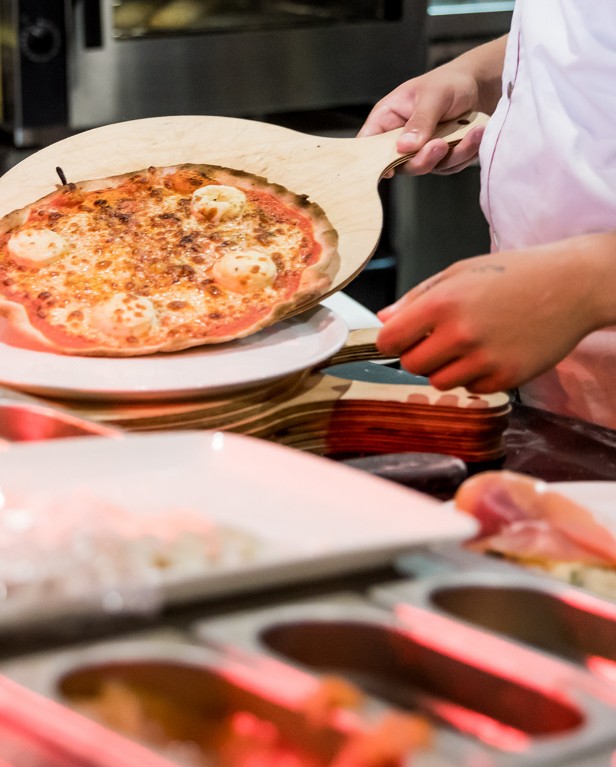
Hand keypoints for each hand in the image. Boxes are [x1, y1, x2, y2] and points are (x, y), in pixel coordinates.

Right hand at [358, 67, 484, 175]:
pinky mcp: (440, 159)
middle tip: (441, 145)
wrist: (479, 87)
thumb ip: (420, 120)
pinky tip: (477, 134)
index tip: (389, 169)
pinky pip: (450, 166)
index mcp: (388, 119)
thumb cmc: (450, 82)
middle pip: (400, 164)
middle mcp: (400, 139)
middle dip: (423, 159)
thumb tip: (404, 146)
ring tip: (473, 132)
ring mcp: (420, 151)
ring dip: (453, 154)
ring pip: (429, 168)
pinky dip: (465, 153)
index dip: (373, 160)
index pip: (369, 144)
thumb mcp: (434, 95)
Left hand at [376, 241, 607, 393]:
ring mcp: (484, 360)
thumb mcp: (459, 272)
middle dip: (419, 355)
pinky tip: (492, 352)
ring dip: (446, 368)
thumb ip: (416, 298)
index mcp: (443, 303)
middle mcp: (461, 334)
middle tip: (439, 339)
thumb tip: (383, 319)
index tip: (399, 338)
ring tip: (469, 344)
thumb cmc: (514, 274)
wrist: (571, 286)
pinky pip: (471, 389)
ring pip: (439, 382)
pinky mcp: (506, 378)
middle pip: (412, 366)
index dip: (391, 340)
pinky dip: (475, 376)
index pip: (389, 340)